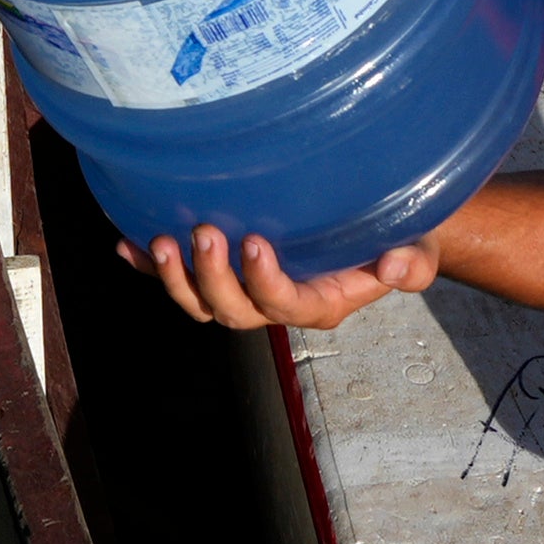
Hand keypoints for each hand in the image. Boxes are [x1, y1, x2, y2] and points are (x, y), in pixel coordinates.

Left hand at [135, 221, 437, 332]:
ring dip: (176, 278)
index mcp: (318, 304)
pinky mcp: (224, 273)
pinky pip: (181, 280)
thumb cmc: (397, 240)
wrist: (377, 232)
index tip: (255, 242)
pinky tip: (127, 244)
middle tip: (205, 232)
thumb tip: (397, 269)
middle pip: (233, 311)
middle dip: (212, 278)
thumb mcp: (417, 250)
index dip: (266, 281)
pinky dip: (150, 268)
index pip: (286, 306)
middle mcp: (275, 305)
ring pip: (201, 304)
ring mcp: (245, 292)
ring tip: (162, 241)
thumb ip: (412, 264)